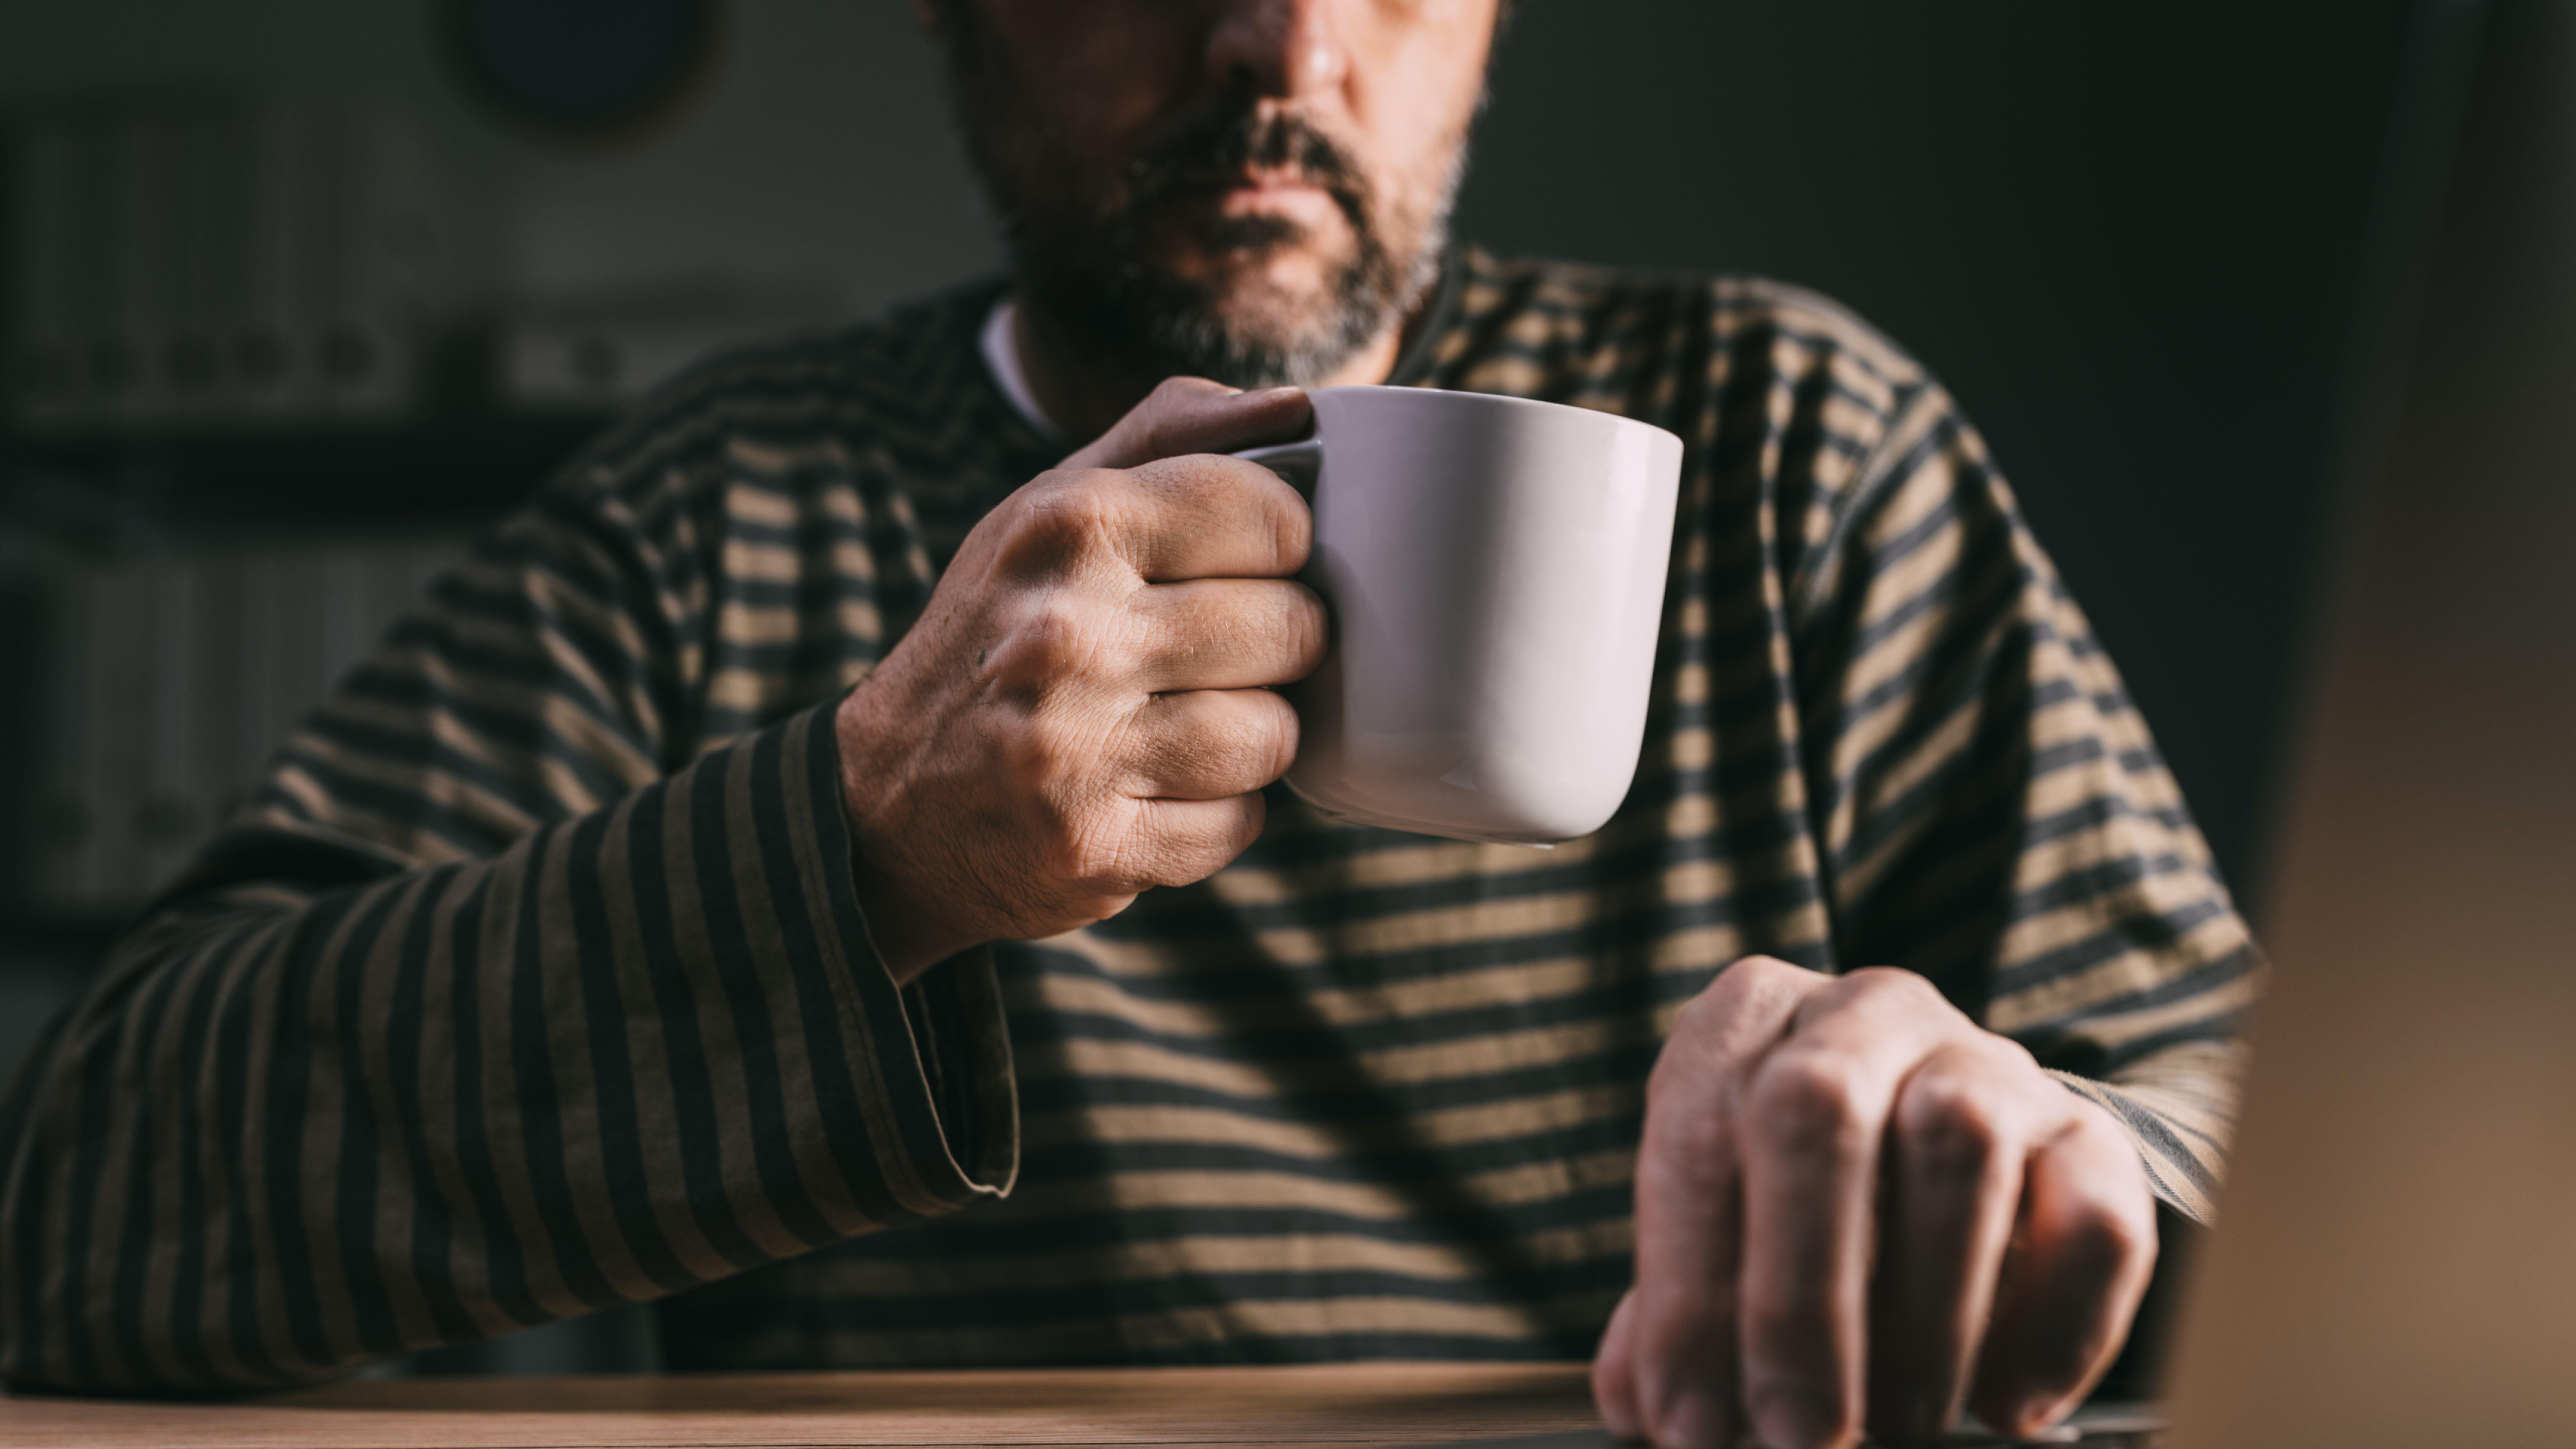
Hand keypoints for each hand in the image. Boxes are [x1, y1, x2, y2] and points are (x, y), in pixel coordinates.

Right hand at [834, 378, 1324, 979]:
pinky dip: (1215, 814)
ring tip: (1181, 722)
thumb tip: (1299, 409)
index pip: (1272, 515)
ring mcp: (1075, 751)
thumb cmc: (1001, 628)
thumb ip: (1173, 438)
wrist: (888, 801)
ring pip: (1273, 734)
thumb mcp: (1052, 507)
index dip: (1280, 545)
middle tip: (1211, 655)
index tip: (1242, 565)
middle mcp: (1066, 635)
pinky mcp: (1093, 848)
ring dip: (1249, 736)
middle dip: (1271, 645)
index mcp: (1068, 526)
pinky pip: (1239, 825)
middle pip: (1290, 628)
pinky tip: (1155, 789)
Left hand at [1592, 957, 2156, 1448]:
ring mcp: (1985, 1058)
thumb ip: (1678, 1311)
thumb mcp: (1719, 1232)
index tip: (1689, 1421)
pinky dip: (2054, 1330)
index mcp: (1747, 1017)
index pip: (1696, 1135)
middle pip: (1819, 1111)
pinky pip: (2094, 1220)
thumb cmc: (1797, 1205)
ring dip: (1923, 1318)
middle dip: (1799, 1297)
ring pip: (1957, 1147)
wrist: (1942, 1150)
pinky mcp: (2087, 1132)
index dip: (1687, 1294)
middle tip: (1797, 1433)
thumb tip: (1656, 1408)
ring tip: (1898, 1421)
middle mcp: (1863, 1011)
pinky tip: (2005, 1406)